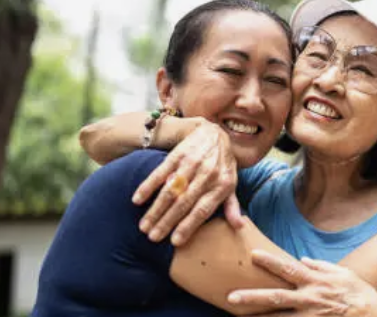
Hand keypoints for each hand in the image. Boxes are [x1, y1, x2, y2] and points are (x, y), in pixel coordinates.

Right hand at [131, 120, 240, 244]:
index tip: (175, 242)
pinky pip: (160, 172)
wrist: (214, 133)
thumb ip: (232, 206)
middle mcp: (207, 174)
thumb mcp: (232, 184)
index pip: (203, 210)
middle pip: (184, 202)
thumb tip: (239, 226)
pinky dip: (147, 186)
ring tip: (143, 226)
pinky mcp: (178, 154)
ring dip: (155, 209)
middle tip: (152, 237)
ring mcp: (191, 163)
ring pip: (171, 190)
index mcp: (221, 185)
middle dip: (167, 222)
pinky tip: (137, 200)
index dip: (188, 226)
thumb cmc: (223, 165)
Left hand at [228, 250, 376, 316]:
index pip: (288, 269)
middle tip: (230, 296)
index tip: (253, 255)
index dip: (270, 262)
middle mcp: (310, 298)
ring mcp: (310, 316)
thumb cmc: (360, 294)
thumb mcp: (343, 274)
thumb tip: (303, 260)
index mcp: (316, 281)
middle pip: (276, 297)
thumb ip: (321, 266)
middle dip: (252, 297)